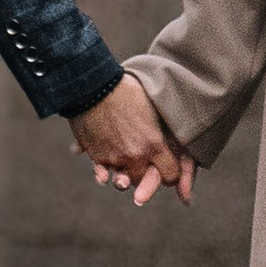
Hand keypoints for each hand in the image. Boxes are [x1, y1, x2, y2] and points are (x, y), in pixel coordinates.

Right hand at [71, 76, 194, 205]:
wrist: (94, 85)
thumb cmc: (127, 90)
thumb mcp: (153, 106)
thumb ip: (162, 128)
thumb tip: (168, 139)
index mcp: (154, 143)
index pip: (171, 175)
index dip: (171, 172)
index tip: (167, 165)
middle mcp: (135, 156)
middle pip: (146, 181)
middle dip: (146, 174)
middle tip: (145, 164)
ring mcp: (115, 158)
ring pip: (123, 181)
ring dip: (124, 175)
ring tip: (124, 163)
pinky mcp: (97, 156)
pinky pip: (103, 173)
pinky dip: (104, 171)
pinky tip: (105, 167)